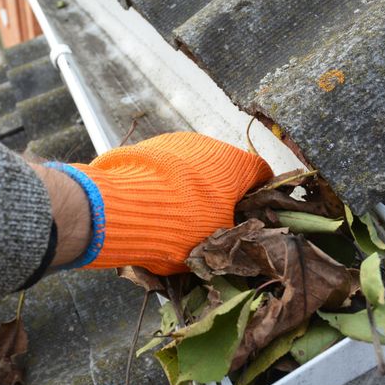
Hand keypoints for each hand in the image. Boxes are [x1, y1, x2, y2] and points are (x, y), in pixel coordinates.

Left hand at [67, 132, 271, 274]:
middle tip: (211, 222)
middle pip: (225, 170)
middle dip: (221, 194)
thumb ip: (231, 235)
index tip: (251, 215)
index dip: (260, 196)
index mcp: (236, 165)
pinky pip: (165, 166)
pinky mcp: (147, 146)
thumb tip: (235, 237)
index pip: (262, 174)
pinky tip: (153, 205)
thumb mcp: (216, 242)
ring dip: (191, 187)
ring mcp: (176, 142)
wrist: (122, 208)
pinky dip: (165, 182)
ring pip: (193, 166)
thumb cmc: (182, 227)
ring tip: (175, 216)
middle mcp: (210, 145)